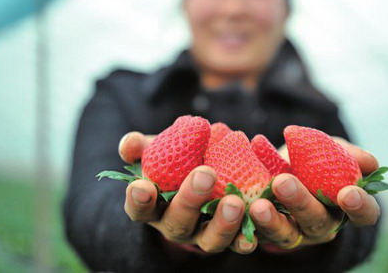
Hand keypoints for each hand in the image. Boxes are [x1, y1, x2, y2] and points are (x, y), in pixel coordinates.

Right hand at [119, 132, 254, 254]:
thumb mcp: (161, 150)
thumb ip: (143, 146)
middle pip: (178, 223)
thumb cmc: (179, 161)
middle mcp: (178, 226)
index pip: (139, 208)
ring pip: (211, 240)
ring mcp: (206, 235)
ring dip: (223, 223)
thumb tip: (129, 145)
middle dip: (190, 200)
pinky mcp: (234, 236)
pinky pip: (241, 241)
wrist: (212, 172)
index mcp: (154, 207)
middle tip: (205, 174)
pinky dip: (249, 236)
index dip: (139, 200)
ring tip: (235, 201)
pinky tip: (258, 220)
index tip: (142, 186)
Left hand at [250, 138, 380, 251]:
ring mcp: (293, 233)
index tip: (348, 192)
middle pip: (317, 221)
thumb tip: (370, 162)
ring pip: (286, 235)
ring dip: (272, 220)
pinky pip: (257, 236)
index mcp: (344, 207)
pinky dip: (245, 230)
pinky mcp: (265, 234)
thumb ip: (349, 155)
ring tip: (258, 205)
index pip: (363, 214)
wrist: (278, 166)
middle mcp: (321, 225)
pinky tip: (238, 213)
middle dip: (301, 203)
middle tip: (283, 182)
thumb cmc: (313, 159)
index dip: (360, 206)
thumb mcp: (331, 151)